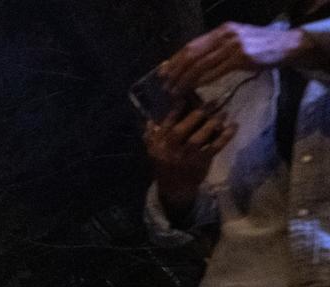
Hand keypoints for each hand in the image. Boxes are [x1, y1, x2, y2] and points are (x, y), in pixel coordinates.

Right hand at [145, 106, 234, 208]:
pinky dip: (225, 137)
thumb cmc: (165, 166)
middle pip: (182, 130)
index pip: (165, 125)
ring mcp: (186, 157)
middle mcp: (170, 150)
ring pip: (198, 138)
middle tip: (211, 102)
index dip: (174, 112)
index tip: (183, 98)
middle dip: (196, 115)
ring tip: (224, 112)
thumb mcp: (153, 152)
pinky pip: (214, 147)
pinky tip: (233, 127)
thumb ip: (151, 136)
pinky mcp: (200, 162)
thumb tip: (149, 120)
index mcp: (158, 145)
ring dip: (212, 124)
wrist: (174, 189)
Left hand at [161, 22, 310, 94]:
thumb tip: (192, 63)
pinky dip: (202, 80)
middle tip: (165, 87)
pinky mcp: (242, 57)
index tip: (162, 74)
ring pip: (201, 64)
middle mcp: (225, 34)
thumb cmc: (261, 47)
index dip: (174, 61)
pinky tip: (194, 89)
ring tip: (176, 92)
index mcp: (221, 30)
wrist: (288, 45)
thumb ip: (216, 49)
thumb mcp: (236, 42)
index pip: (190, 46)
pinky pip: (216, 70)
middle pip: (191, 54)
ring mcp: (233, 45)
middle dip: (175, 72)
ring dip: (185, 80)